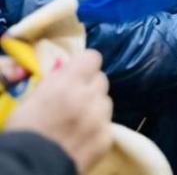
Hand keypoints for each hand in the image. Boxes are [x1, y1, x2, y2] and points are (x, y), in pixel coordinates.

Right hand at [6, 50, 112, 173]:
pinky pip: (107, 125)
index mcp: (68, 84)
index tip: (77, 72)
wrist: (29, 170)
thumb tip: (65, 68)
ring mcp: (101, 118)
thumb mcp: (32, 100)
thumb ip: (54, 81)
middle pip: (101, 80)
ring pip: (106, 102)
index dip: (84, 65)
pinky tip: (82, 138)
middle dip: (89, 86)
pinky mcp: (106, 138)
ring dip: (95, 107)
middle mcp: (89, 97)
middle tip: (75, 98)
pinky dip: (97, 129)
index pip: (93, 57)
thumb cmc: (23, 133)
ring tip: (78, 121)